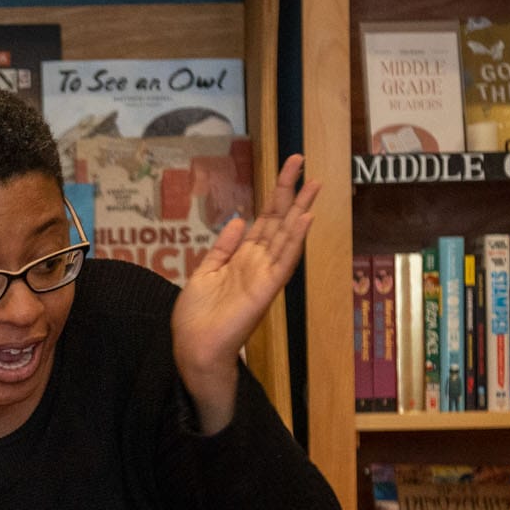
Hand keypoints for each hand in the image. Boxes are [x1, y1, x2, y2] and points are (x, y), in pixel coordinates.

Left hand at [171, 154, 319, 429]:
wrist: (195, 348)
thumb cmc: (197, 317)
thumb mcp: (205, 272)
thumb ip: (222, 248)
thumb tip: (238, 220)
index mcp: (243, 257)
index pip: (265, 219)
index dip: (276, 193)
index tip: (288, 167)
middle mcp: (258, 263)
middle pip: (279, 220)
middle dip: (291, 191)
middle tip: (303, 161)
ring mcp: (264, 275)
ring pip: (287, 236)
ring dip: (300, 209)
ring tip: (314, 184)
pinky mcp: (265, 289)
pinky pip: (284, 261)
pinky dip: (295, 240)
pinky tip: (305, 218)